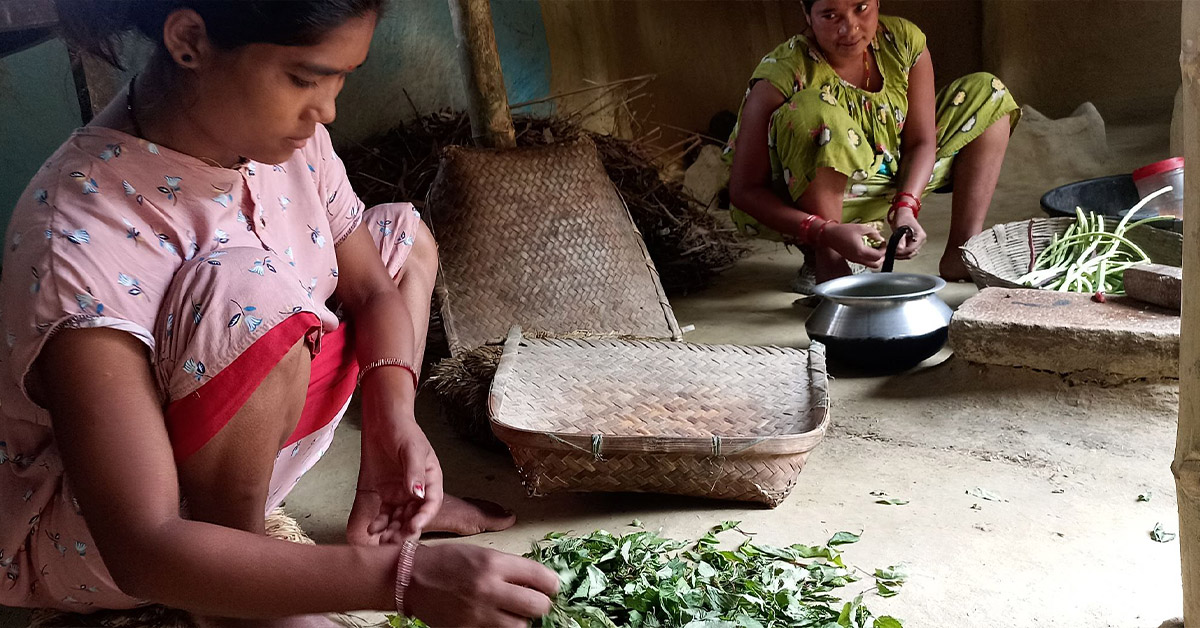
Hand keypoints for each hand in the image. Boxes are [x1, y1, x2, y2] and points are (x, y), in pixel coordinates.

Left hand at [348, 408, 443, 544]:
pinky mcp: (386, 495)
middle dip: (406, 529)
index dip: (424, 517)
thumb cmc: (402, 431)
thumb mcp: (411, 450)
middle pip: (415, 515)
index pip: (431, 503)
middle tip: (395, 539)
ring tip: (382, 539)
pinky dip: (380, 523)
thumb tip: (417, 494)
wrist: (382, 422)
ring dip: (393, 531)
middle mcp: (418, 490)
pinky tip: (373, 528)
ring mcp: (401, 494)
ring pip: (400, 519)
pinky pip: (385, 514)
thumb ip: (415, 472)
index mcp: (431, 480)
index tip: (413, 526)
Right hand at [405, 544, 559, 627]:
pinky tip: (497, 621)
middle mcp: (489, 589)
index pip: (541, 577)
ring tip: (513, 613)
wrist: (412, 578)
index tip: (550, 587)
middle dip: (541, 605)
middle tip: (536, 603)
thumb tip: (538, 582)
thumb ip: (510, 568)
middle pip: (537, 606)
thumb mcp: (482, 553)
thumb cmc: (447, 561)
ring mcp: (478, 614)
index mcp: (494, 563)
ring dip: (521, 621)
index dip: (552, 584)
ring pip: (520, 627)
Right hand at [821, 222, 886, 268]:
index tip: (882, 243)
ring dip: (875, 258)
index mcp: (860, 251)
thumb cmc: (843, 231)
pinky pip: (864, 262)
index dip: (883, 249)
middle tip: (881, 248)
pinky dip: (869, 258)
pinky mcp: (852, 259)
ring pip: (871, 265)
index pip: (878, 256)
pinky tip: (867, 249)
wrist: (830, 235)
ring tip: (875, 249)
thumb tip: (880, 238)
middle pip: (876, 264)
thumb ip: (873, 233)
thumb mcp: (861, 228)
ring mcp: (855, 260)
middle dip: (881, 257)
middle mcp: (858, 258)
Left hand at [888, 206, 926, 258]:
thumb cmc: (903, 218)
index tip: (894, 252)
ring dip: (900, 255)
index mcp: (920, 236)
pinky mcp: (912, 244)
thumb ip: (901, 239)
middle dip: (901, 255)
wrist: (903, 215)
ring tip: (891, 252)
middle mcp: (920, 241)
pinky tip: (894, 251)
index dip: (902, 252)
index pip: (912, 249)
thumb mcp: (900, 228)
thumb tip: (899, 249)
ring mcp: (917, 243)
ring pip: (909, 254)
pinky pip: (907, 252)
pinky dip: (900, 253)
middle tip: (891, 253)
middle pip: (911, 253)